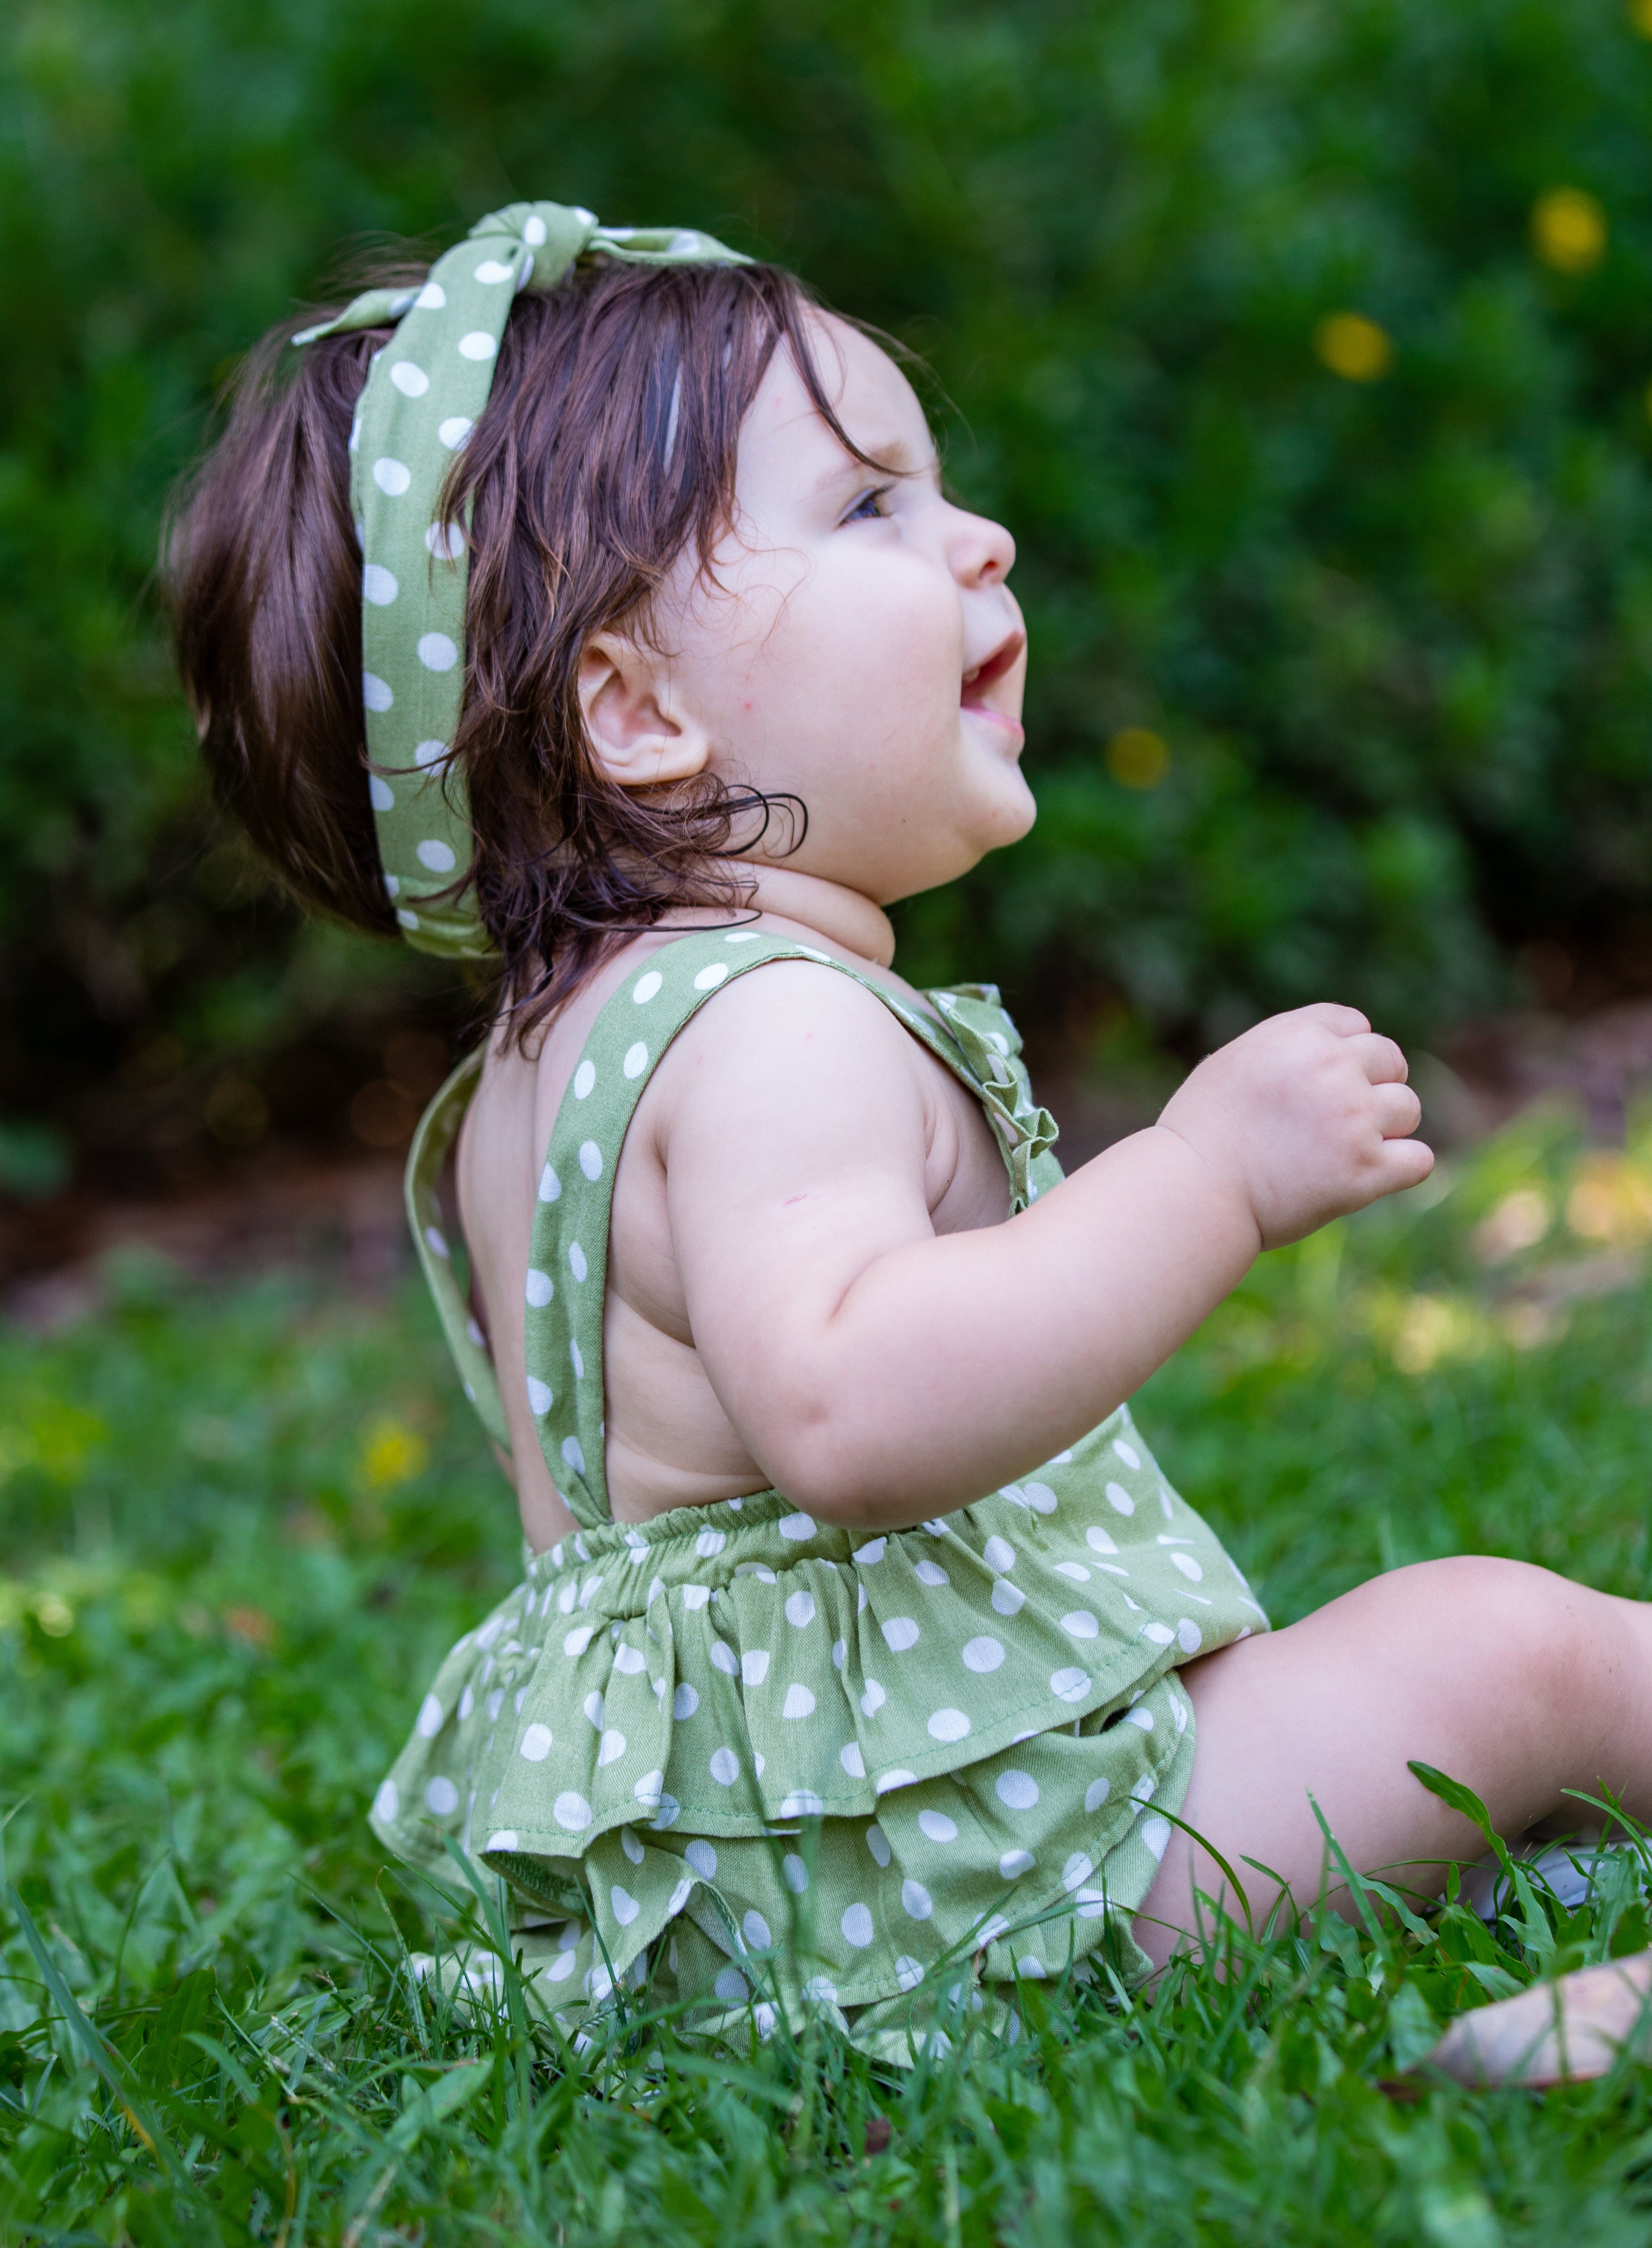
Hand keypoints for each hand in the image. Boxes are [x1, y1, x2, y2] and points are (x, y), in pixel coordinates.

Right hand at [1156, 1004, 1432, 1249]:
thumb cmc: (1199, 1135)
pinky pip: (1418, 1159)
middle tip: (1345, 1118)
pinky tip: (1374, 1176)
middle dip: (1374, 1085)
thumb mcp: (1230, 1066)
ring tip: (1349, 1150)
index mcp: (1298, 1034)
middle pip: (1390, 1060)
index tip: (1328, 1081)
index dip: (1347, 1052)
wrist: (1194, 1190)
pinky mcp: (1366, 1169)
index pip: (1355, 1024)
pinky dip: (1402, 1168)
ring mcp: (1354, 1117)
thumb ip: (1279, 1052)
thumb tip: (1313, 1054)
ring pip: (1408, 1107)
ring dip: (1388, 1127)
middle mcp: (1333, 1066)